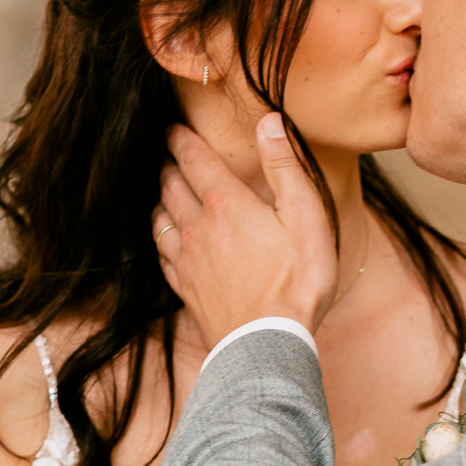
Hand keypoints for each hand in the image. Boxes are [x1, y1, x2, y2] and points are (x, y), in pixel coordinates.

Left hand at [154, 114, 338, 349]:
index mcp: (226, 203)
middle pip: (170, 184)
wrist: (267, 345)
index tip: (173, 127)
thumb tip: (268, 120)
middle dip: (168, 164)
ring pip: (159, 216)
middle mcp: (197, 226)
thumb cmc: (297, 283)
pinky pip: (161, 251)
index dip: (180, 138)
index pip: (193, 158)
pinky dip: (161, 234)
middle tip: (169, 153)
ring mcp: (186, 259)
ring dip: (161, 197)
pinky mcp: (183, 287)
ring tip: (166, 189)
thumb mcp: (306, 217)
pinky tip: (168, 236)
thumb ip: (285, 166)